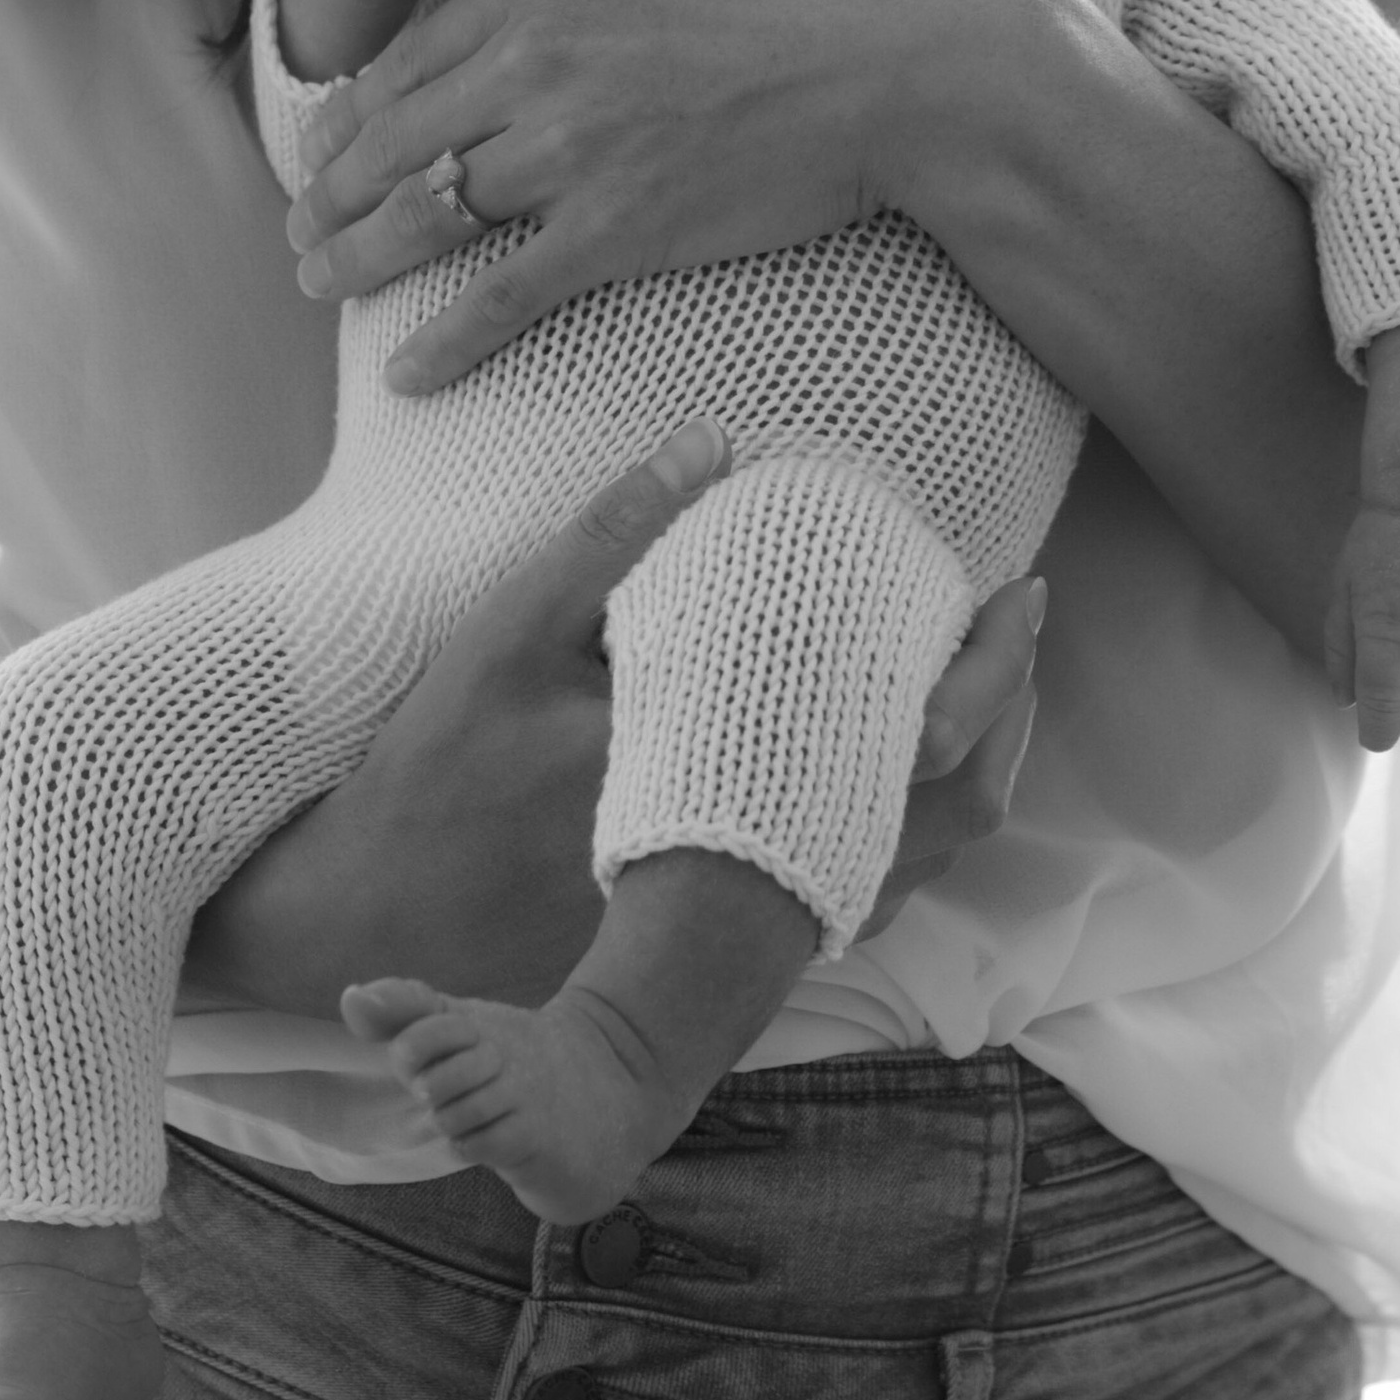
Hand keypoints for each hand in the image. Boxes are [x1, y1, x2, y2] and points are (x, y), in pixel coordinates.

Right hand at [181, 426, 1047, 1013]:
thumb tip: (711, 443)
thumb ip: (609, 541)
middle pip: (940, 812)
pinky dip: (913, 831)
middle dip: (1002, 710)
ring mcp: (745, 930)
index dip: (982, 668)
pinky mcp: (724, 955)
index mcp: (717, 785)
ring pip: (915, 867)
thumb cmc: (432, 774)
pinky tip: (908, 763)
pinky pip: (861, 900)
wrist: (373, 926)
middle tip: (1027, 619)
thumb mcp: (503, 636)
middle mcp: (752, 875)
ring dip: (972, 772)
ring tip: (994, 683)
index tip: (1016, 588)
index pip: (900, 739)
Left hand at [286, 0, 1016, 387]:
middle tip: (301, 229)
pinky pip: (506, 295)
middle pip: (397, 137)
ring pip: (429, 215)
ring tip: (324, 288)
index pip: (415, 53)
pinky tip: (408, 372)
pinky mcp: (622, 230)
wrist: (919, 56)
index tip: (333, 146)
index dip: (361, 111)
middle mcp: (536, 58)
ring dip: (359, 259)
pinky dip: (447, 340)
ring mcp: (574, 149)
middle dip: (332, 191)